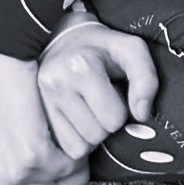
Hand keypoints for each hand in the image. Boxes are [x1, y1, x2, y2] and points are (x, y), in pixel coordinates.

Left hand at [0, 47, 88, 184]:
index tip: (57, 164)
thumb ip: (1, 174)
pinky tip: (61, 122)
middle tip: (66, 146)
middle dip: (66, 176)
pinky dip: (73, 143)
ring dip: (72, 158)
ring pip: (66, 183)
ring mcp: (15, 174)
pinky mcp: (32, 155)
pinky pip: (70, 163)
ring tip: (62, 131)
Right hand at [37, 16, 158, 161]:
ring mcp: (41, 99)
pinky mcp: (37, 113)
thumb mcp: (131, 50)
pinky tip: (77, 117)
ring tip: (89, 107)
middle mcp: (55, 82)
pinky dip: (77, 139)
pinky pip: (67, 148)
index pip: (113, 118)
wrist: (64, 36)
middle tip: (100, 100)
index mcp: (80, 65)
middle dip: (105, 123)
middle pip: (96, 134)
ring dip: (91, 133)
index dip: (121, 109)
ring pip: (81, 146)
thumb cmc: (103, 47)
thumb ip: (146, 78)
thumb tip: (141, 114)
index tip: (113, 91)